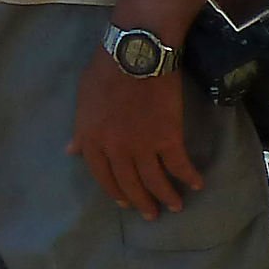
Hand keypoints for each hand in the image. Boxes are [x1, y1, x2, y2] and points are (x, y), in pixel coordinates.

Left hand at [70, 55, 202, 218]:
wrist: (136, 53)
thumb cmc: (106, 69)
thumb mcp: (84, 99)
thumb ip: (81, 130)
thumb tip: (72, 151)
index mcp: (92, 140)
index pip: (102, 175)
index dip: (114, 190)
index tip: (124, 201)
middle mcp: (116, 150)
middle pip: (129, 184)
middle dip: (141, 202)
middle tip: (151, 214)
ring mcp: (143, 146)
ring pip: (154, 181)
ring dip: (166, 197)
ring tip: (175, 206)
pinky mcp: (168, 138)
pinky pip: (179, 165)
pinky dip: (189, 176)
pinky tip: (196, 184)